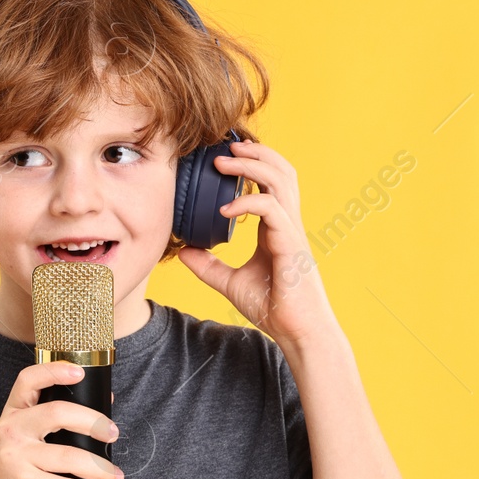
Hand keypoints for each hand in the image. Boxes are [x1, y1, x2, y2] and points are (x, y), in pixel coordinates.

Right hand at [0, 361, 121, 478]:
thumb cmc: (19, 477)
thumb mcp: (29, 444)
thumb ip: (59, 424)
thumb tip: (105, 401)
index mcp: (13, 415)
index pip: (28, 380)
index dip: (54, 371)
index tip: (80, 371)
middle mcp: (10, 431)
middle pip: (58, 412)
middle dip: (94, 422)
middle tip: (112, 434)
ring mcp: (16, 458)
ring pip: (71, 456)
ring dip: (101, 468)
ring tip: (115, 476)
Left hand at [177, 139, 337, 347]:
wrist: (296, 333)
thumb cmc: (273, 308)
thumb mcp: (230, 283)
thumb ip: (208, 266)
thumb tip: (182, 252)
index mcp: (276, 228)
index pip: (270, 183)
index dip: (252, 164)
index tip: (223, 157)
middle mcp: (287, 224)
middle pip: (282, 171)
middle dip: (256, 153)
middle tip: (225, 145)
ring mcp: (292, 232)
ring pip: (282, 181)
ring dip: (252, 166)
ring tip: (223, 161)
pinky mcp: (292, 245)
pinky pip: (272, 209)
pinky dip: (247, 204)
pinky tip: (224, 210)